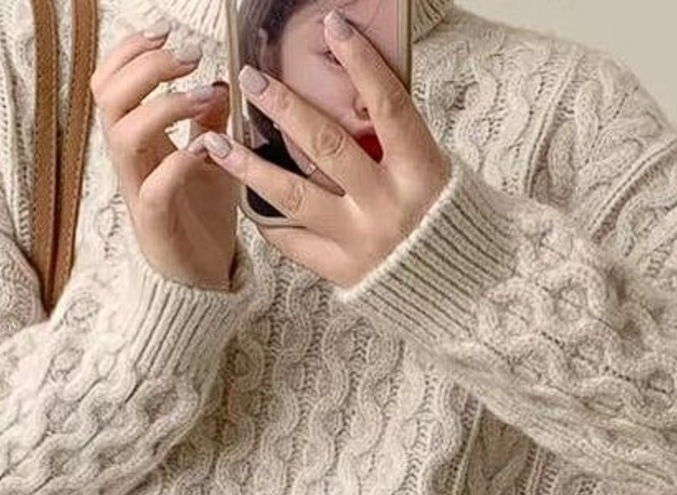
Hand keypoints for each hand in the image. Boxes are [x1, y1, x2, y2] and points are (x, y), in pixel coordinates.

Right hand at [91, 26, 239, 290]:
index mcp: (138, 141)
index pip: (108, 82)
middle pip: (107, 97)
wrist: (203, 279)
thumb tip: (219, 81)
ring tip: (202, 96)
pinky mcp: (157, 223)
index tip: (168, 31)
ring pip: (123, 135)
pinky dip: (182, 159)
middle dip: (146, 65)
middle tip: (189, 56)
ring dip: (164, 106)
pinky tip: (210, 149)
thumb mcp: (213, 160)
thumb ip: (210, 122)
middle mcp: (131, 162)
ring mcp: (139, 192)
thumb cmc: (202, 218)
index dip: (130, 50)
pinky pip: (156, 185)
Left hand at [188, 8, 450, 288]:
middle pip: (327, 146)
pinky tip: (244, 195)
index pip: (389, 106)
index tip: (334, 26)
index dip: (361, 64)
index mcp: (420, 172)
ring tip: (218, 142)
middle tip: (251, 80)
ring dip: (250, 167)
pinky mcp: (341, 271)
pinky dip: (268, 217)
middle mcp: (388, 205)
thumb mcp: (432, 171)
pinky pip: (294, 241)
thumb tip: (353, 95)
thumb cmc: (444, 220)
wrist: (458, 288)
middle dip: (284, 108)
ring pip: (295, 196)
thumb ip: (394, 142)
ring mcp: (361, 241)